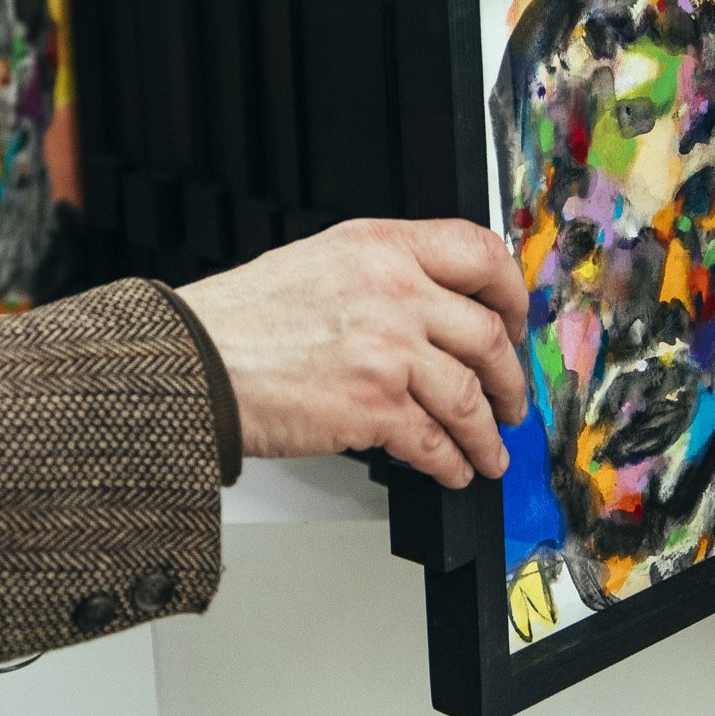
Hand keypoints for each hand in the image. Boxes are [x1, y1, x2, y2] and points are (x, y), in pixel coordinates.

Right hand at [174, 218, 528, 488]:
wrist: (198, 361)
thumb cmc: (244, 318)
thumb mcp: (321, 261)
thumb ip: (384, 273)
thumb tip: (438, 309)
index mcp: (382, 246)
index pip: (480, 253)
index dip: (512, 293)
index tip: (516, 321)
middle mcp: (395, 290)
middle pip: (488, 335)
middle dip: (510, 378)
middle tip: (511, 398)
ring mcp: (389, 350)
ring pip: (471, 397)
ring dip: (488, 433)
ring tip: (490, 451)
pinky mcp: (375, 407)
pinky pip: (436, 442)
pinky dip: (451, 463)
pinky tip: (450, 469)